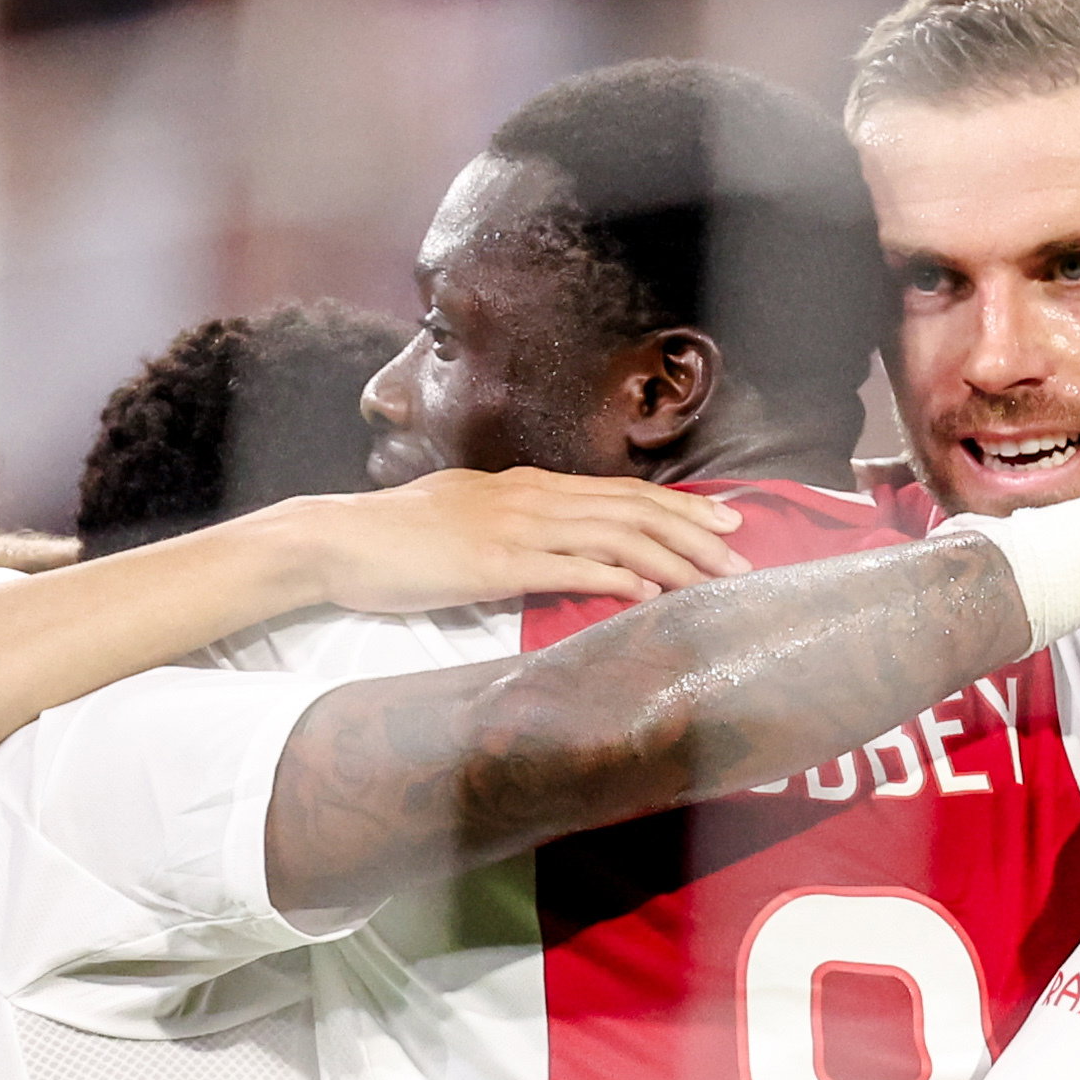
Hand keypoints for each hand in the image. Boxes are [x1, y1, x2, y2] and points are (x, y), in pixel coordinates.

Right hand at [289, 467, 749, 615]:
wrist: (337, 541)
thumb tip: (544, 550)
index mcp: (524, 488)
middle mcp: (529, 498)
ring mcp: (513, 528)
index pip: (616, 493)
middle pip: (630, 509)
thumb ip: (510, 530)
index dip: (675, 507)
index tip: (722, 521)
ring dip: (671, 556)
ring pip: (612, 534)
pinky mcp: (494, 562)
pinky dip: (615, 576)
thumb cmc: (394, 540)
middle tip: (741, 552)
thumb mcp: (462, 523)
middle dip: (692, 531)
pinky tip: (649, 591)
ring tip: (714, 577)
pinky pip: (568, 566)